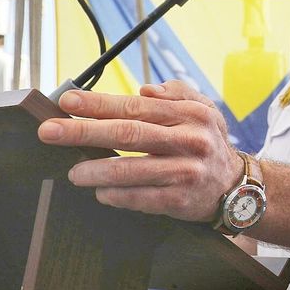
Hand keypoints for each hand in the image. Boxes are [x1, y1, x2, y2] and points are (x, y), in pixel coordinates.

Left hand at [36, 79, 240, 222]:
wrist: (238, 187)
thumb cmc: (209, 143)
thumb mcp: (204, 110)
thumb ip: (176, 93)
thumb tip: (143, 89)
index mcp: (190, 114)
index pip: (136, 106)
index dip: (99, 104)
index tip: (67, 101)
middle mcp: (188, 140)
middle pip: (127, 134)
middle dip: (84, 132)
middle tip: (50, 131)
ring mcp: (185, 171)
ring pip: (130, 170)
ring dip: (95, 170)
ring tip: (72, 171)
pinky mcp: (180, 201)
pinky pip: (140, 198)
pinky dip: (115, 195)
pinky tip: (99, 192)